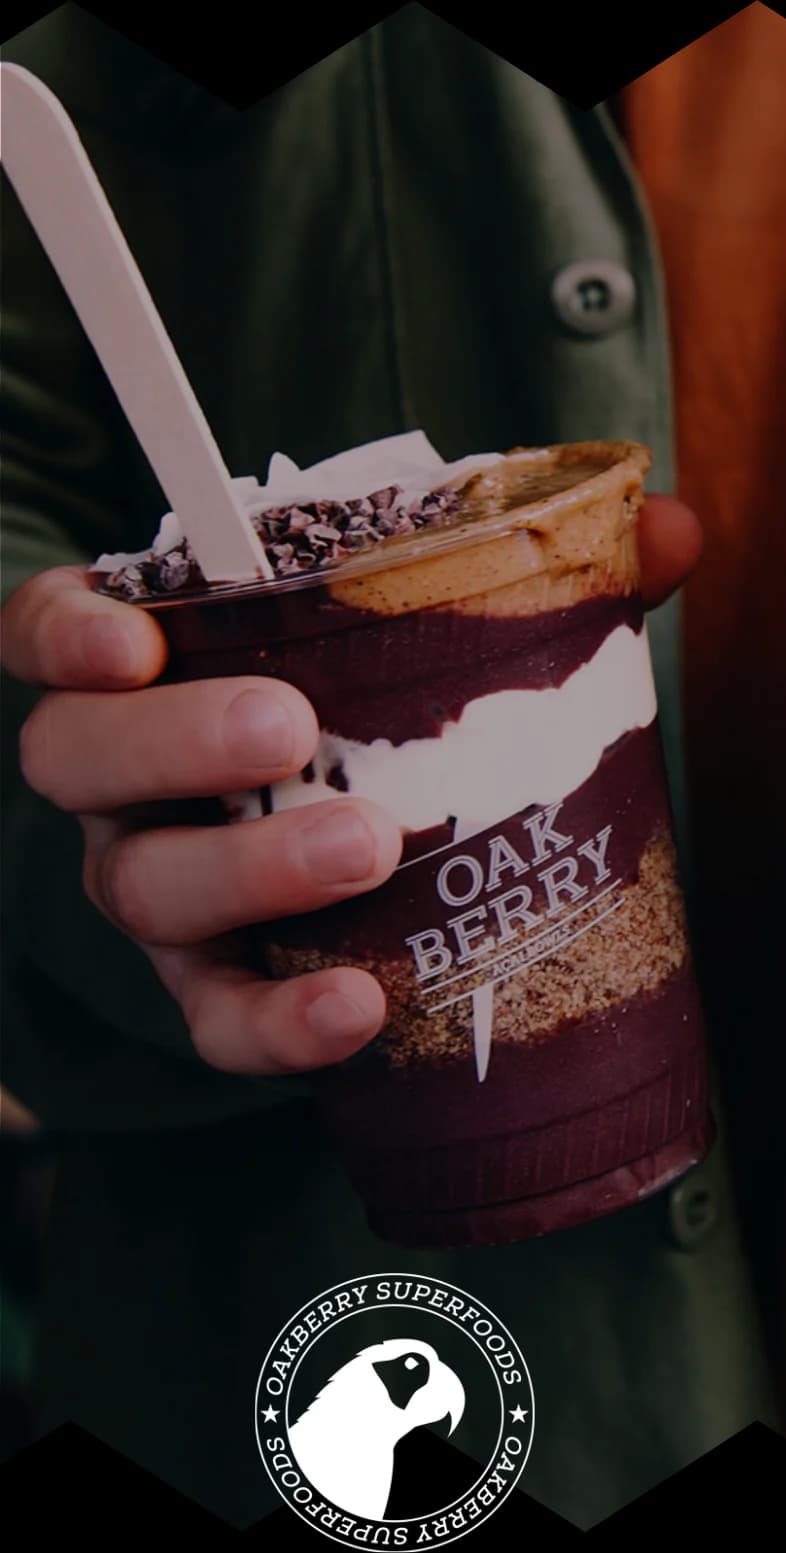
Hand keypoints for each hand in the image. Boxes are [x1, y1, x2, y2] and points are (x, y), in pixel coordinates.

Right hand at [0, 495, 701, 1077]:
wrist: (360, 864)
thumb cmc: (380, 718)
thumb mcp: (430, 636)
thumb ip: (535, 577)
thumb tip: (675, 527)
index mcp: (154, 669)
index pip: (49, 632)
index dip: (61, 632)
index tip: (125, 636)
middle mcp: (126, 779)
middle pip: (77, 757)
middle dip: (169, 741)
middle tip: (287, 728)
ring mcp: (156, 885)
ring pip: (141, 888)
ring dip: (243, 871)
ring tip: (363, 849)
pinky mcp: (208, 987)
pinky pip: (212, 1018)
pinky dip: (272, 1021)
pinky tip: (355, 1006)